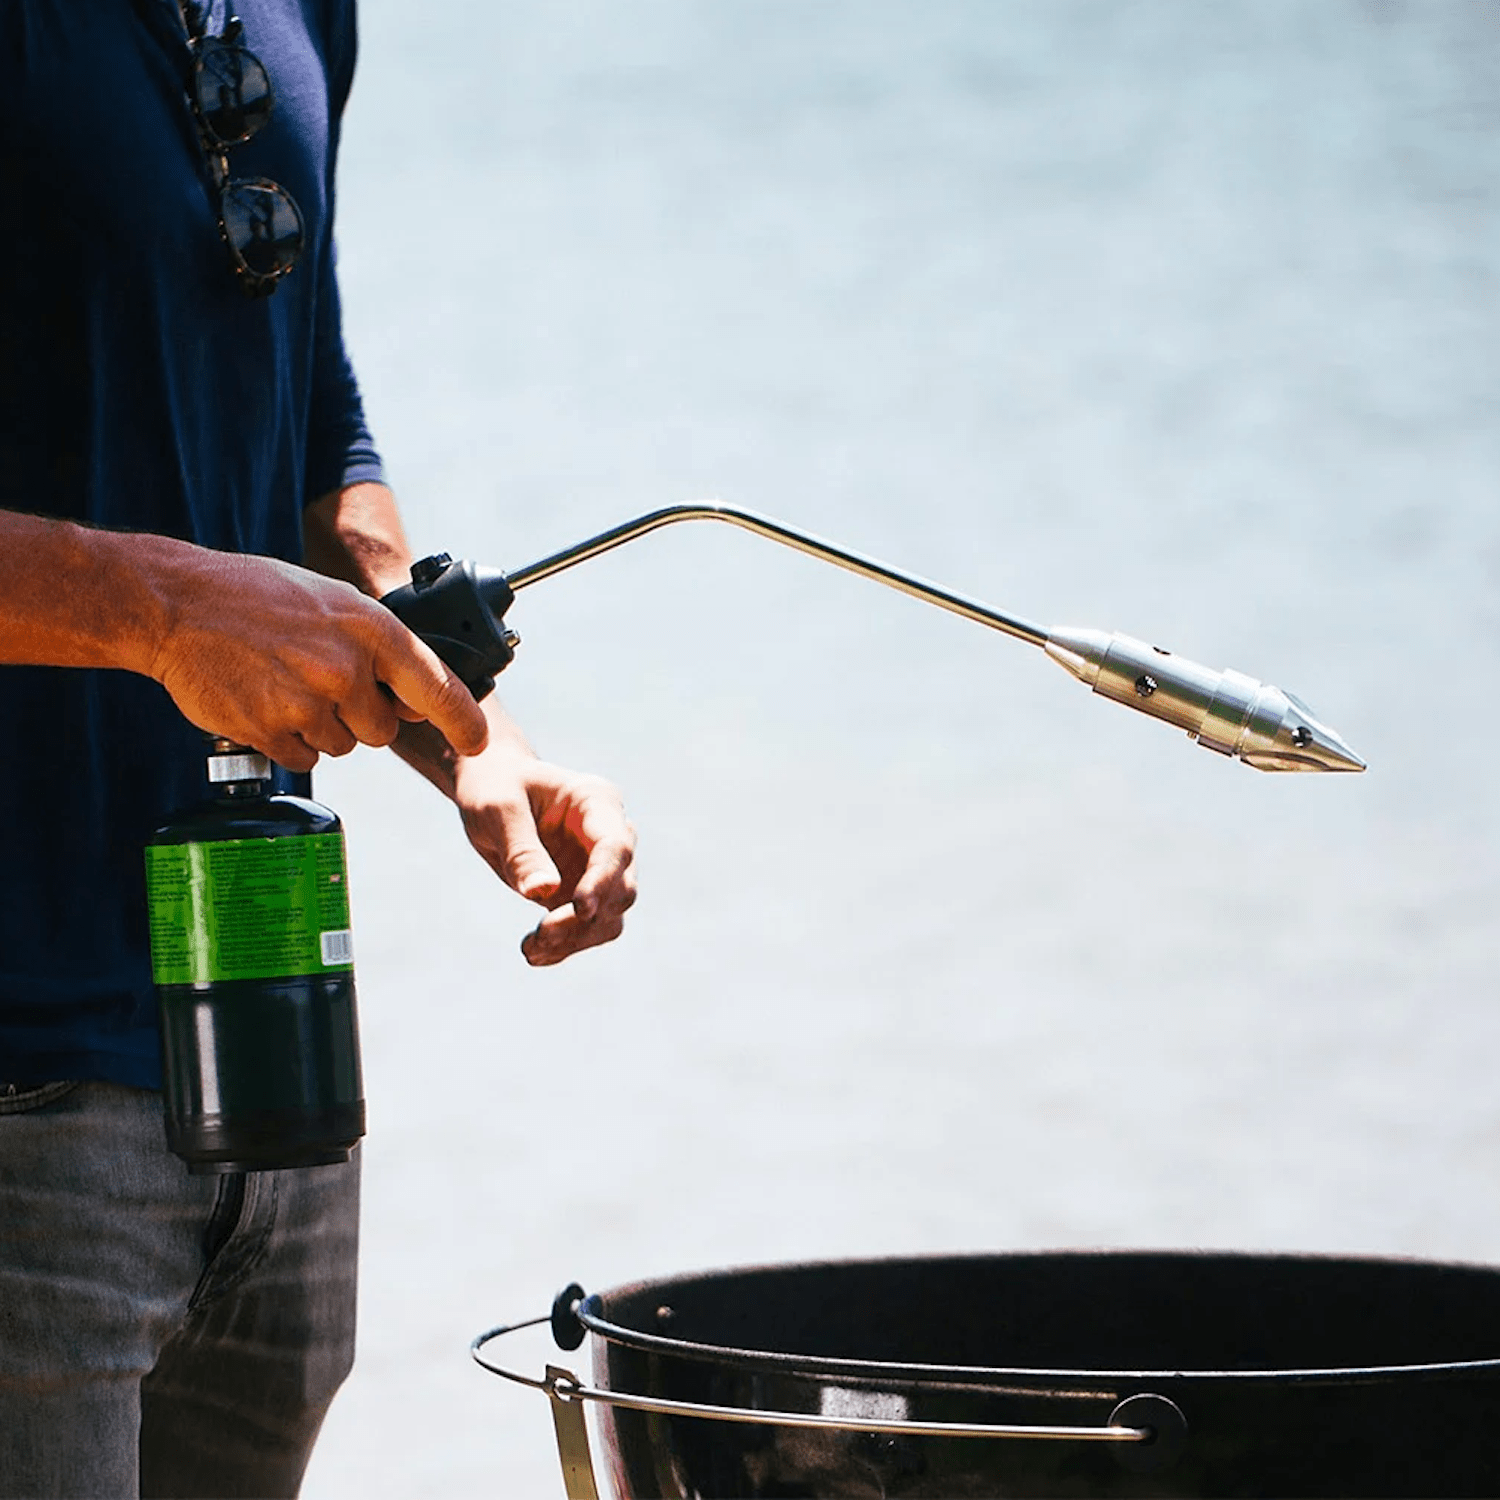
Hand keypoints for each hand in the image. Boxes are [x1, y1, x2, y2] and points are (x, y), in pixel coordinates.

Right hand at [149, 549, 487, 771]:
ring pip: (345, 744)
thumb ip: (380, 649)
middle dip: (364, 714)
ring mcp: (307, 704)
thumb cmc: (260, 598)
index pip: (437, 687)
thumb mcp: (334, 604)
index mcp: (371, 631)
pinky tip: (267, 700)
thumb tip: (416, 700)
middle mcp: (346, 669)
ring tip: (287, 681)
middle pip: (385, 729)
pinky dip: (291, 739)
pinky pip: (304, 758)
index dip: (463, 720)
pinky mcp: (271, 732)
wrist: (179, 605)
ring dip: (325, 726)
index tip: (476, 740)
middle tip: (323, 679)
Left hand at [452, 747, 636, 964]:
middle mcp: (608, 836)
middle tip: (542, 933)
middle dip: (587, 918)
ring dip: (576, 939)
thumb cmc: (494, 786)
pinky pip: (585, 930)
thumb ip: (521, 849)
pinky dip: (564, 946)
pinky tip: (532, 951)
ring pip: (610, 917)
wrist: (488, 787)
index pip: (615, 847)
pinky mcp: (579, 892)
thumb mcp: (498, 809)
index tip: (580, 909)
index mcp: (597, 802)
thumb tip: (543, 893)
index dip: (603, 880)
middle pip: (621, 889)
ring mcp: (597, 867)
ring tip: (532, 948)